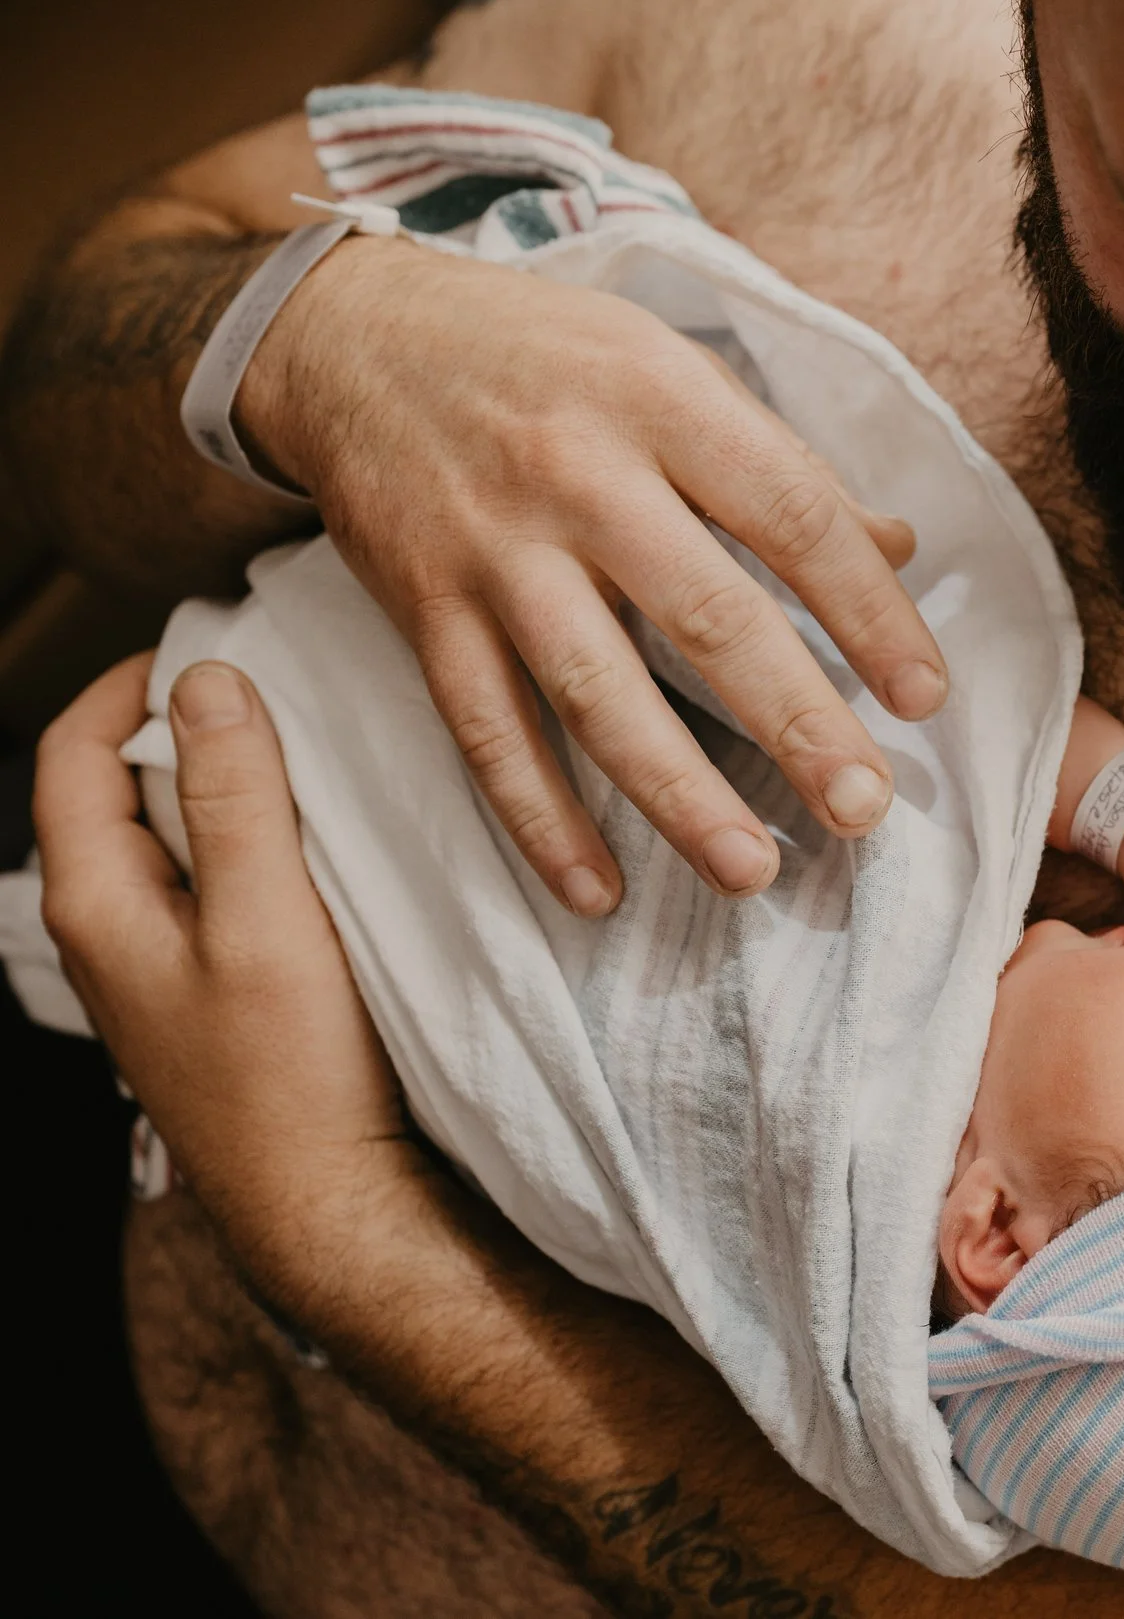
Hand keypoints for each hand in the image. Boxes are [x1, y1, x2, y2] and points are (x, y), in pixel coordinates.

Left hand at [34, 656, 420, 1310]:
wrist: (323, 1204)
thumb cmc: (291, 1072)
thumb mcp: (267, 922)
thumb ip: (234, 801)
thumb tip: (206, 683)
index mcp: (93, 902)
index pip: (73, 751)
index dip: (131, 684)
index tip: (215, 647)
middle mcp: (102, 931)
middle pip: (112, 789)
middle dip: (180, 728)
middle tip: (274, 693)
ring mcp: (149, 967)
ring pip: (161, 838)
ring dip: (218, 790)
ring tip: (301, 762)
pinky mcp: (199, 994)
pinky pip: (200, 888)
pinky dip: (240, 847)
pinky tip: (309, 854)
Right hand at [238, 236, 951, 915]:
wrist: (350, 334)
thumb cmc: (546, 354)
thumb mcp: (670, 366)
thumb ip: (779, 462)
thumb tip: (898, 548)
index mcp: (662, 399)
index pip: (792, 515)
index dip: (867, 611)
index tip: (924, 697)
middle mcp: (578, 472)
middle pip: (706, 615)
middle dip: (795, 721)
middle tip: (863, 807)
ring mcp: (492, 549)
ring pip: (595, 689)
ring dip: (677, 793)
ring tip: (752, 872)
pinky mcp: (422, 610)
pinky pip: (485, 730)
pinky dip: (538, 817)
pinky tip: (597, 890)